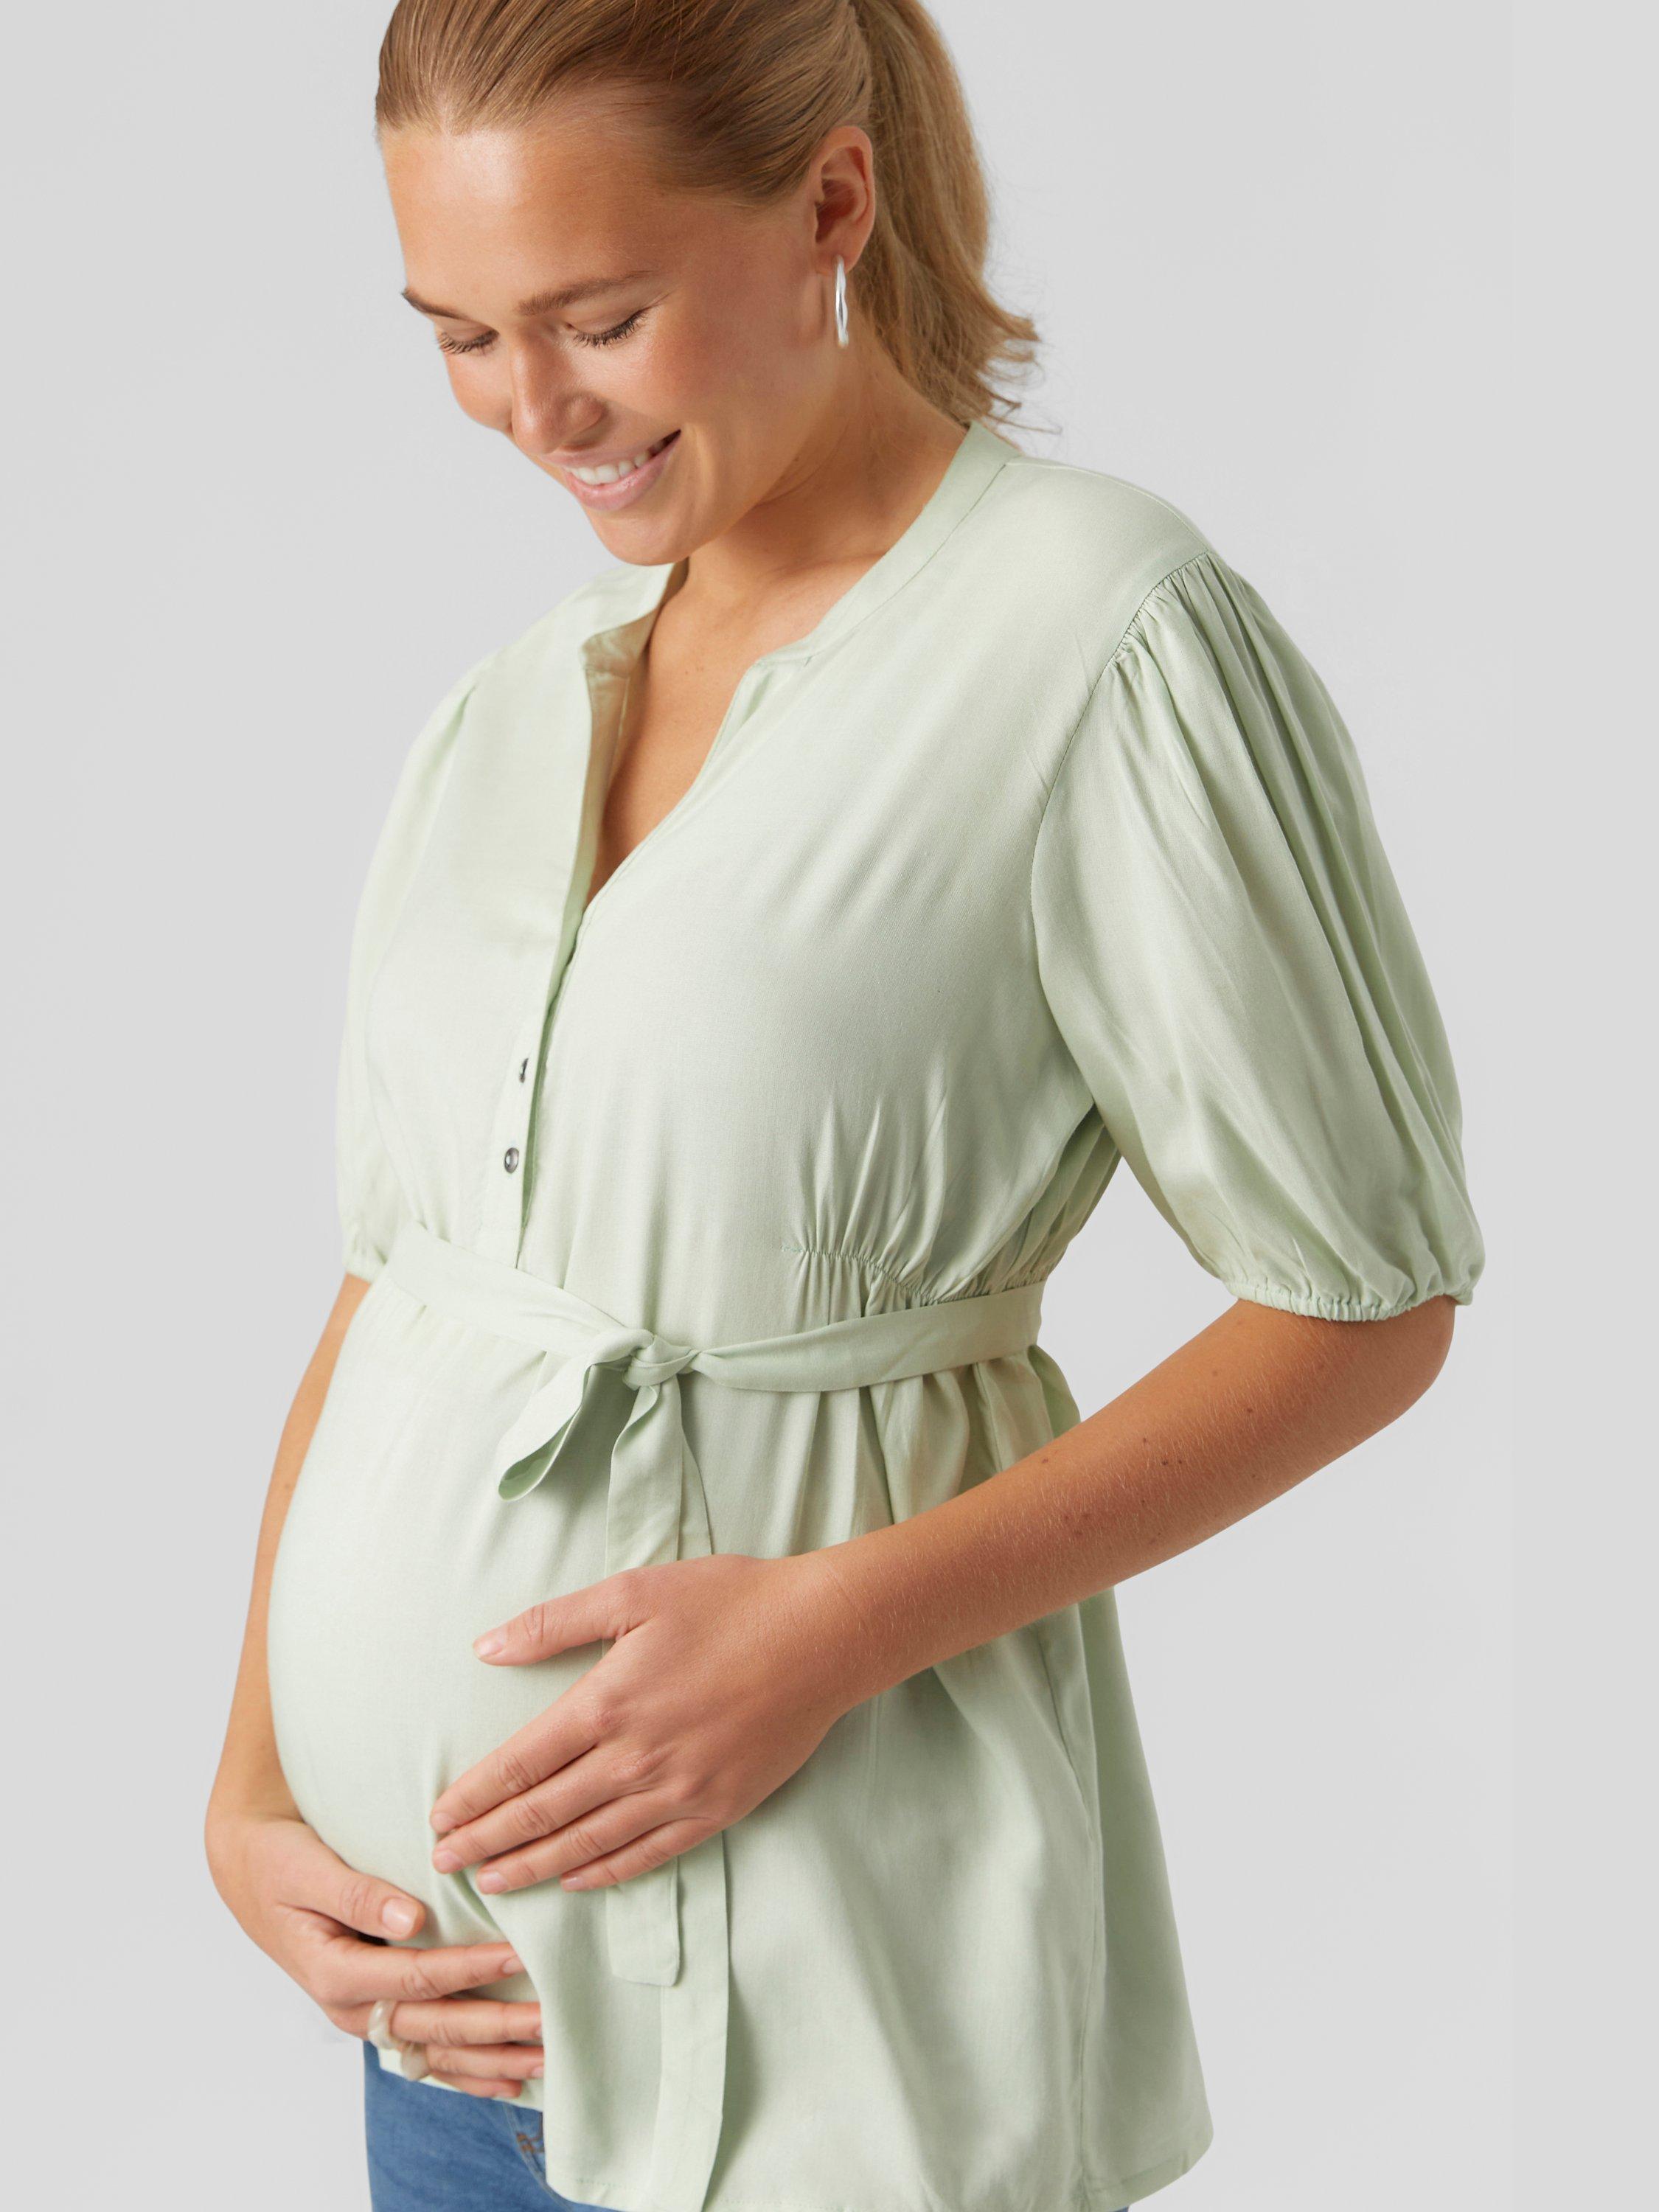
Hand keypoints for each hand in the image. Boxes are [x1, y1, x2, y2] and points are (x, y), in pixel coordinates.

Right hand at [206, 1805, 542, 2097]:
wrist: (253, 1871)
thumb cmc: (281, 1862)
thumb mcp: (309, 1869)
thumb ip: (359, 1893)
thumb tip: (410, 1917)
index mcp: (333, 1971)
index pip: (412, 1977)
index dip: (467, 1967)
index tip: (517, 1955)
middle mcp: (352, 2007)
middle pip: (433, 2026)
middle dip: (494, 2027)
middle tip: (550, 2020)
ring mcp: (367, 2017)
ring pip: (435, 2052)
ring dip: (490, 2059)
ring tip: (545, 2059)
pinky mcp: (380, 2013)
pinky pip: (427, 2053)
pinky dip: (468, 2071)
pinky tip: (509, 2080)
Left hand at [426, 1551, 864, 1894]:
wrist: (823, 1635)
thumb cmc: (730, 1601)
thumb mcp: (635, 1590)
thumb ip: (555, 1623)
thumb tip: (486, 1648)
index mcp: (607, 1702)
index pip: (520, 1765)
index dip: (473, 1797)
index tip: (436, 1819)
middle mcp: (636, 1758)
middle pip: (543, 1813)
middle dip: (487, 1843)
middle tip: (444, 1865)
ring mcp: (679, 1791)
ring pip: (589, 1843)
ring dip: (534, 1867)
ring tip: (494, 1884)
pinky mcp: (718, 1808)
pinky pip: (648, 1854)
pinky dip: (604, 1873)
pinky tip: (576, 1880)